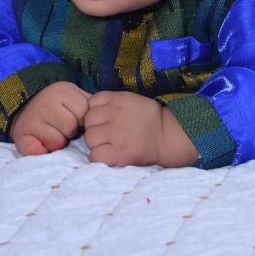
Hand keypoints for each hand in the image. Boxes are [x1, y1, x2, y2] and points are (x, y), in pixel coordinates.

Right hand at [10, 81, 90, 155]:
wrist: (25, 106)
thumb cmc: (56, 105)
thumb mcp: (73, 97)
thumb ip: (88, 104)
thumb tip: (104, 117)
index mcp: (62, 91)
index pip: (84, 113)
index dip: (81, 119)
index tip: (72, 116)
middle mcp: (46, 102)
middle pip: (71, 127)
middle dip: (69, 131)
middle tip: (60, 126)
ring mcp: (32, 119)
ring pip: (57, 141)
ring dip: (57, 142)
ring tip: (52, 133)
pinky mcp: (21, 135)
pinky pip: (37, 151)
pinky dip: (39, 152)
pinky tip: (40, 146)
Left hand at [83, 91, 199, 167]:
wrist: (166, 136)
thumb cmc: (147, 118)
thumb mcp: (130, 99)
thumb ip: (111, 101)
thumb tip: (90, 108)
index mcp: (117, 99)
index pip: (91, 103)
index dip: (95, 112)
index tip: (103, 119)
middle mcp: (115, 114)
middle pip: (88, 121)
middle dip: (95, 128)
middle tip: (107, 134)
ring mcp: (116, 134)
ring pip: (89, 139)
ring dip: (96, 143)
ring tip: (109, 144)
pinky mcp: (118, 153)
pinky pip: (94, 156)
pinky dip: (99, 157)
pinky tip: (109, 154)